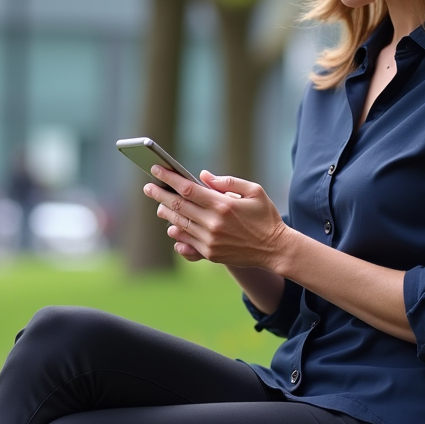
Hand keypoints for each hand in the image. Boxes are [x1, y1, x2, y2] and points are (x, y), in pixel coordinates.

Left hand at [142, 167, 290, 270]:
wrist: (275, 249)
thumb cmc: (266, 216)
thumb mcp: (254, 191)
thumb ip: (227, 181)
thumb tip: (203, 176)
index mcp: (223, 204)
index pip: (187, 188)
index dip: (169, 178)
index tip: (156, 169)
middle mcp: (213, 223)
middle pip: (178, 206)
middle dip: (160, 195)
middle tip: (148, 187)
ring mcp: (210, 240)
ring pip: (179, 224)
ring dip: (166, 213)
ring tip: (158, 205)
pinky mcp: (210, 254)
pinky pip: (186, 241)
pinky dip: (176, 232)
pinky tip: (172, 225)